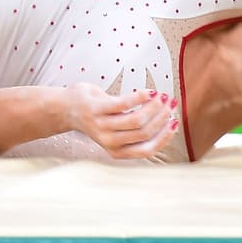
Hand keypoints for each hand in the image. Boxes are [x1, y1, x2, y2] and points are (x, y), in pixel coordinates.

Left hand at [63, 84, 178, 158]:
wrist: (66, 108)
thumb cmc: (96, 118)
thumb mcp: (116, 132)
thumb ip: (135, 132)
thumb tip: (166, 122)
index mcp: (117, 151)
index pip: (147, 150)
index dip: (164, 137)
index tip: (175, 122)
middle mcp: (109, 142)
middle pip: (144, 132)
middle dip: (162, 117)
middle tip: (170, 103)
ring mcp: (102, 126)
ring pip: (137, 120)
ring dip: (154, 107)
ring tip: (162, 96)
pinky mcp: (97, 109)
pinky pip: (124, 104)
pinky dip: (140, 97)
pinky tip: (149, 91)